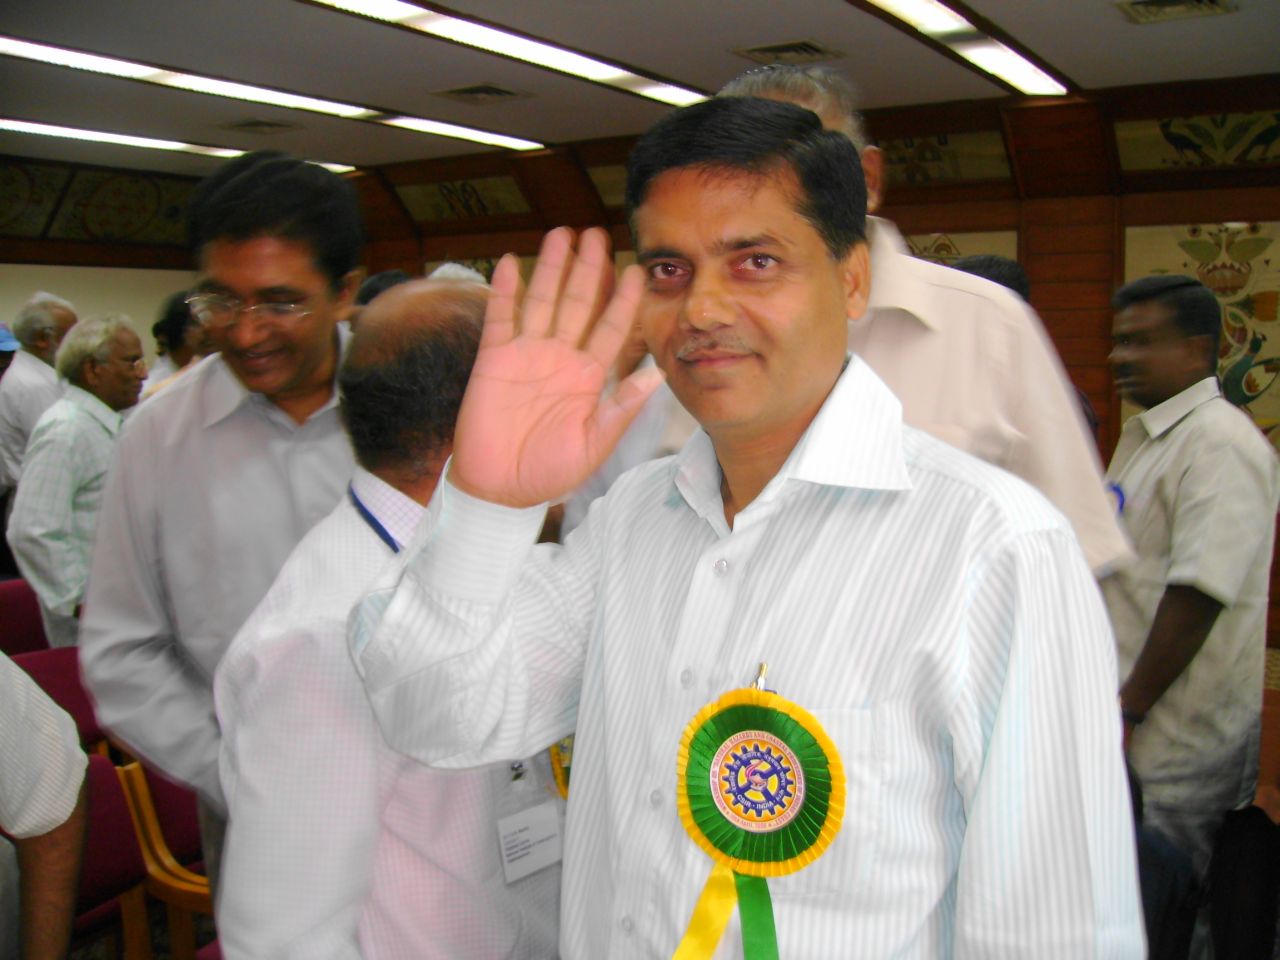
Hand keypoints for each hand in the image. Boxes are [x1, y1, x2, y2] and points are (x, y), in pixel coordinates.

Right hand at [450, 227, 664, 507]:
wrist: (499, 489)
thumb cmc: (549, 473)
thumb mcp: (595, 445)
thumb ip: (622, 408)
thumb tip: (657, 376)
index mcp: (588, 377)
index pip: (611, 329)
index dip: (623, 301)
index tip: (637, 272)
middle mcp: (560, 358)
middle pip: (578, 304)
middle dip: (588, 270)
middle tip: (597, 235)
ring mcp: (526, 354)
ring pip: (542, 301)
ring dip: (551, 268)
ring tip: (562, 234)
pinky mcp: (493, 358)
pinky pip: (501, 317)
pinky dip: (506, 290)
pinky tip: (514, 262)